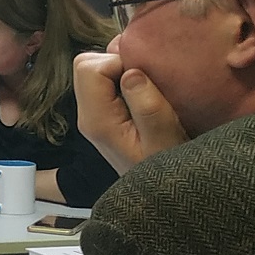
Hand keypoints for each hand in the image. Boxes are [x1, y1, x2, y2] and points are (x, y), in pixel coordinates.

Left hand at [74, 49, 189, 174]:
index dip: (119, 63)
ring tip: (150, 83)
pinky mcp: (104, 114)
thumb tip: (130, 73)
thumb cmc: (168, 168)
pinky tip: (146, 89)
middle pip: (86, 65)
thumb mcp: (165, 137)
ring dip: (122, 68)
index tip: (147, 76)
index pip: (90, 69)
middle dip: (117, 61)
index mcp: (97, 119)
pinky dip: (124, 76)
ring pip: (95, 70)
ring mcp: (94, 114)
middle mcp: (88, 114)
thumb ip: (147, 104)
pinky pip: (105, 82)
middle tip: (148, 77)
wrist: (163, 193)